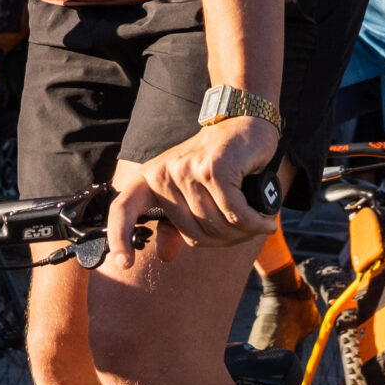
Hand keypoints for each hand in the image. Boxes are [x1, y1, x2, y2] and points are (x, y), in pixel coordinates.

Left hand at [104, 117, 279, 270]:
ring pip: (217, 226)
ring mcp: (187, 169)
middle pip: (193, 233)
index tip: (124, 263)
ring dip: (243, 231)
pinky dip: (255, 222)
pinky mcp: (214, 169)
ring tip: (256, 222)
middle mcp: (164, 173)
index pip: (123, 207)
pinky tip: (266, 221)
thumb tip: (164, 256)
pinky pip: (236, 214)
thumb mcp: (191, 189)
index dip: (118, 236)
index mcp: (152, 177)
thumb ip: (176, 223)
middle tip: (243, 230)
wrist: (243, 121)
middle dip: (224, 239)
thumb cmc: (218, 160)